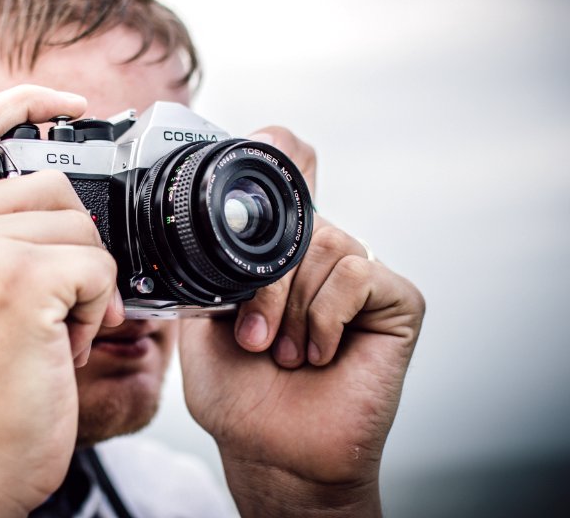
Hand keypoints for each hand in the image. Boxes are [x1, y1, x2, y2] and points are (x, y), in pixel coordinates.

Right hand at [0, 86, 123, 515]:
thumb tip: (64, 179)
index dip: (22, 103)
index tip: (71, 105)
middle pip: (52, 184)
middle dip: (74, 246)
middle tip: (50, 309)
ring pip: (83, 226)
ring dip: (86, 282)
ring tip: (50, 331)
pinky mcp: (16, 280)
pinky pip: (98, 265)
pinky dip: (99, 308)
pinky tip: (64, 345)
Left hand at [178, 127, 423, 516]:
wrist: (272, 451)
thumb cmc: (238, 391)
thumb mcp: (203, 317)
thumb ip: (211, 266)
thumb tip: (212, 214)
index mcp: (279, 253)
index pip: (292, 173)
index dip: (279, 152)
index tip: (253, 178)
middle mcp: (322, 256)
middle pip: (300, 221)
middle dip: (265, 284)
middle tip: (255, 338)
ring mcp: (362, 277)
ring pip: (328, 244)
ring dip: (293, 306)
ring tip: (284, 352)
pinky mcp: (399, 301)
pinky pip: (359, 273)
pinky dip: (326, 314)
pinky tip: (318, 352)